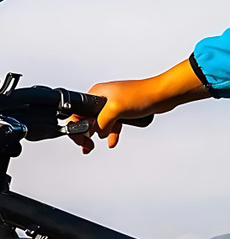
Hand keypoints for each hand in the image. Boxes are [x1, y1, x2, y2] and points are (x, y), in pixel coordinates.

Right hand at [72, 59, 209, 153]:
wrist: (162, 95)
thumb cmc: (142, 95)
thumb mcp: (114, 110)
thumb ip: (99, 123)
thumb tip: (95, 133)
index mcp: (97, 93)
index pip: (78, 113)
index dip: (76, 128)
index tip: (82, 139)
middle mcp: (103, 98)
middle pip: (86, 119)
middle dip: (85, 134)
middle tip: (87, 145)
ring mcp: (112, 104)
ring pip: (99, 124)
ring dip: (98, 135)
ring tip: (93, 145)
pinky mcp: (122, 110)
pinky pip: (111, 125)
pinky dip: (110, 133)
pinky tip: (112, 140)